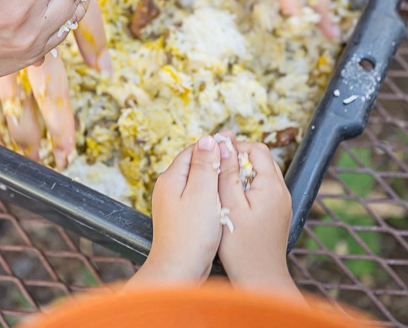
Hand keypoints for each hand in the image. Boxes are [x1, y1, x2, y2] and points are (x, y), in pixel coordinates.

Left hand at [128, 135, 221, 286]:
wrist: (179, 270)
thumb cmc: (191, 235)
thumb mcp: (202, 193)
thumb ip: (205, 165)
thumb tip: (207, 139)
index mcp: (171, 178)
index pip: (193, 150)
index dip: (214, 143)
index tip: (233, 138)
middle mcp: (169, 188)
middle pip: (195, 164)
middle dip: (216, 159)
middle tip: (238, 153)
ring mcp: (174, 204)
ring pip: (198, 182)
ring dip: (215, 177)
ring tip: (235, 173)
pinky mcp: (181, 219)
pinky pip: (198, 198)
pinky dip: (213, 194)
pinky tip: (226, 199)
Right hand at [216, 134, 300, 297]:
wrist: (260, 279)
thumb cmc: (242, 248)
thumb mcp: (229, 205)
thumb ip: (227, 173)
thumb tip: (224, 145)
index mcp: (271, 186)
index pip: (257, 149)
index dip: (235, 147)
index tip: (216, 154)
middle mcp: (282, 191)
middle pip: (261, 159)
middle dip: (238, 158)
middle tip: (216, 167)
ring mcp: (282, 203)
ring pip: (262, 174)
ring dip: (242, 173)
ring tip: (221, 183)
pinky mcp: (277, 214)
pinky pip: (263, 190)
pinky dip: (248, 187)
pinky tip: (232, 200)